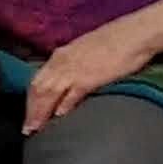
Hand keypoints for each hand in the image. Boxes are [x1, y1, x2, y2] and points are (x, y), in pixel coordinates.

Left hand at [21, 24, 152, 124]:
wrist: (135, 33)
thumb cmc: (114, 41)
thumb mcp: (85, 51)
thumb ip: (73, 64)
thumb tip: (66, 82)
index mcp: (61, 55)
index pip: (37, 80)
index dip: (30, 99)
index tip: (27, 114)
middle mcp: (63, 61)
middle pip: (38, 89)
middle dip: (31, 110)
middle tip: (27, 129)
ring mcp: (74, 69)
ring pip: (49, 93)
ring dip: (40, 113)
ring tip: (36, 129)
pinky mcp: (89, 78)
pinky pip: (71, 95)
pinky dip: (63, 106)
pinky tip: (59, 117)